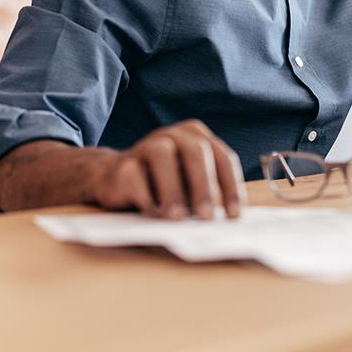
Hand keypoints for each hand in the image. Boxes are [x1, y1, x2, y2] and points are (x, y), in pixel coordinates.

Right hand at [89, 119, 245, 219]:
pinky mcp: (124, 162)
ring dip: (172, 188)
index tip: (234, 215)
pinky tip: (152, 213)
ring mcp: (147, 144)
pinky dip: (146, 196)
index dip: (231, 186)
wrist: (116, 179)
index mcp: (197, 137)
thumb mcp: (190, 187)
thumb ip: (206, 194)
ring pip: (162, 154)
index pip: (222, 157)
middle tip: (206, 217)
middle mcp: (173, 135)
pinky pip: (135, 175)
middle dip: (203, 185)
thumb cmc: (164, 185)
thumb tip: (221, 217)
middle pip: (195, 151)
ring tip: (177, 217)